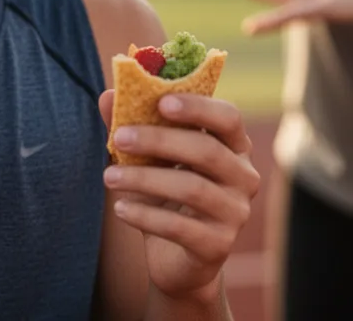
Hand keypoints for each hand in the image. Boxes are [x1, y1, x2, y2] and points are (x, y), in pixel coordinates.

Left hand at [99, 90, 259, 302]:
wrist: (174, 256)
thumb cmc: (164, 192)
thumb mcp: (149, 157)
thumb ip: (132, 125)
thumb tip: (108, 97)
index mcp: (234, 145)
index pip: (229, 117)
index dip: (198, 107)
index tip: (160, 102)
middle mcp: (244, 176)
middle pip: (207, 150)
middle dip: (159, 140)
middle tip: (120, 138)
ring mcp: (236, 212)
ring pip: (192, 188)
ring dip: (145, 179)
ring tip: (109, 176)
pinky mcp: (219, 245)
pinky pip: (180, 227)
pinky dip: (145, 215)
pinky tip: (120, 209)